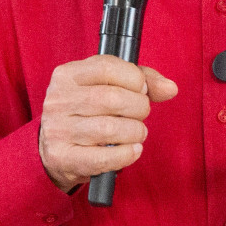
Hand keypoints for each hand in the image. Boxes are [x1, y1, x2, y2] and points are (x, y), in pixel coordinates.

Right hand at [37, 56, 178, 191]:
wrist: (56, 150)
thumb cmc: (87, 114)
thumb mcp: (107, 87)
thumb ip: (141, 80)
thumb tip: (170, 87)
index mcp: (67, 75)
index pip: (108, 67)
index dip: (135, 79)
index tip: (141, 89)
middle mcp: (58, 100)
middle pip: (113, 98)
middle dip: (139, 107)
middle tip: (140, 114)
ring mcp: (58, 130)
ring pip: (110, 129)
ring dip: (135, 132)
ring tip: (135, 133)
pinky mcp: (63, 157)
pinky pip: (104, 158)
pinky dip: (126, 154)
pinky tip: (132, 150)